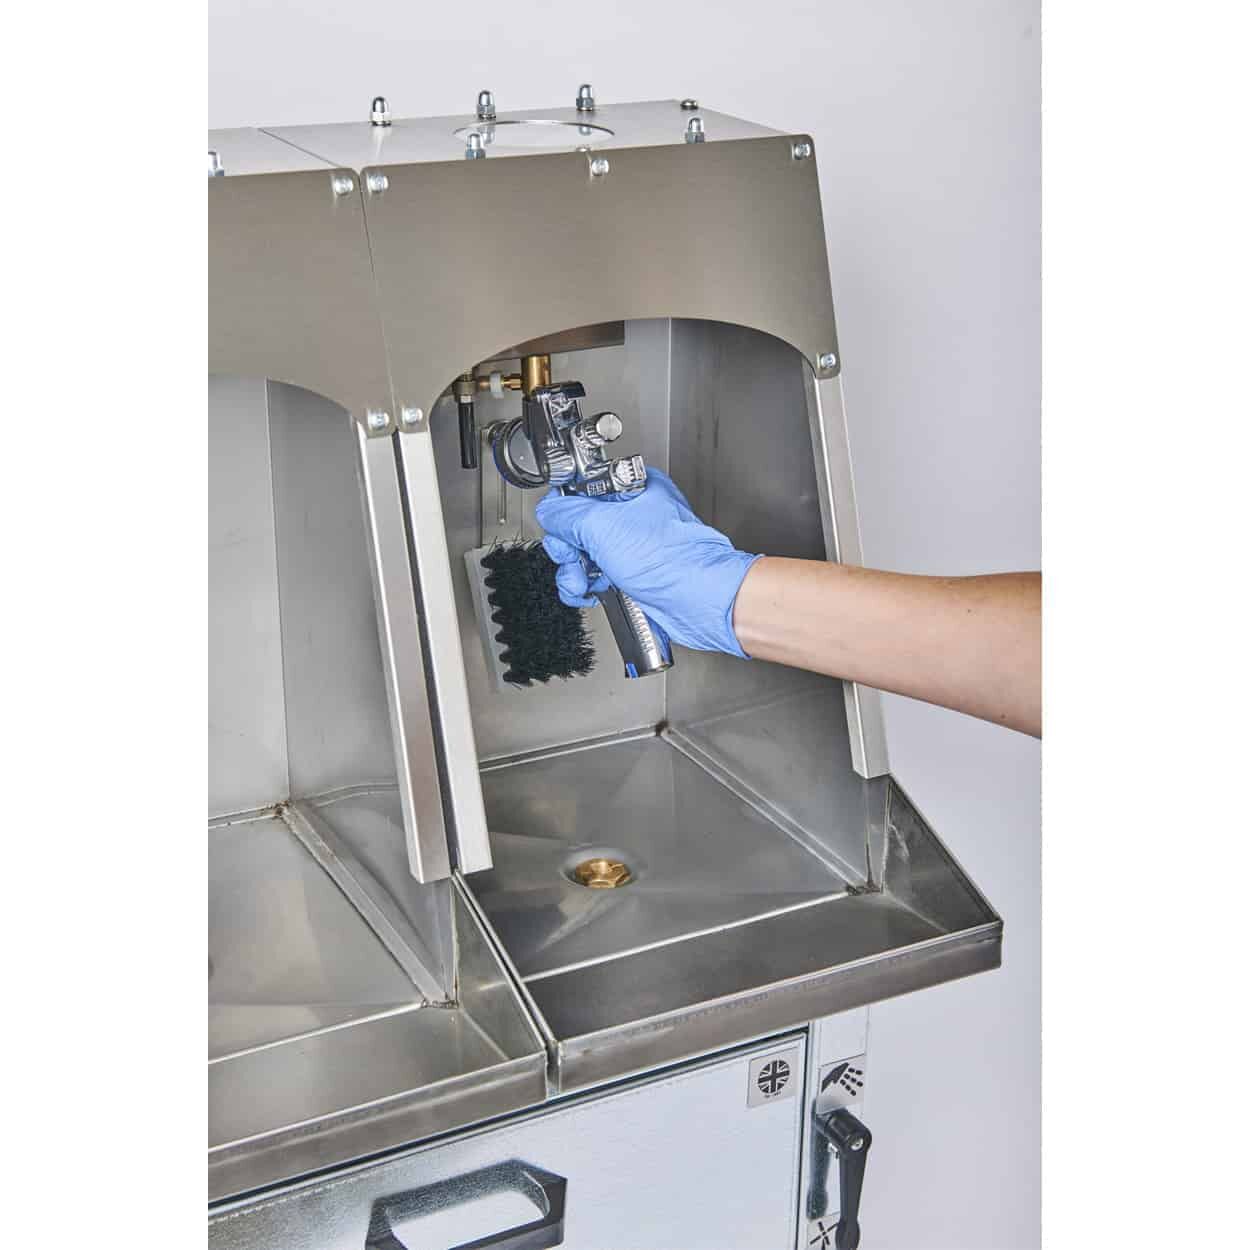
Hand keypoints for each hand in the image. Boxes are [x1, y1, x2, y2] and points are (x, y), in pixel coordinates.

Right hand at [534, 468, 760, 657]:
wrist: (700, 602)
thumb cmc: (673, 561)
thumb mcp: (604, 527)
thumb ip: (567, 513)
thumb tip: (548, 510)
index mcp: (632, 489)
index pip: (580, 489)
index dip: (565, 512)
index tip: (565, 530)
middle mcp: (633, 514)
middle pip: (576, 525)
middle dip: (569, 548)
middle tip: (576, 559)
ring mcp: (631, 545)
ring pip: (583, 553)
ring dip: (574, 572)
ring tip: (585, 582)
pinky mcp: (631, 573)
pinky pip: (595, 574)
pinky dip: (586, 586)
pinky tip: (591, 592)